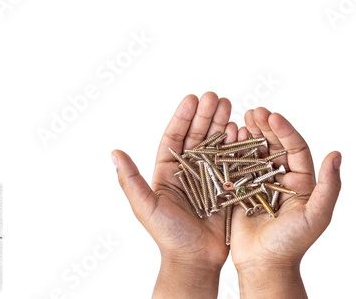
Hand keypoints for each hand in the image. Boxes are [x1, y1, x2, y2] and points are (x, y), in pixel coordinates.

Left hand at [111, 92, 236, 298]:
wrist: (195, 259)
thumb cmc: (168, 236)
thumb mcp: (145, 207)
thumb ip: (131, 180)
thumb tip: (114, 152)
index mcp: (167, 171)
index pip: (174, 137)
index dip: (183, 117)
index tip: (192, 98)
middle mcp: (188, 170)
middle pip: (197, 136)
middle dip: (206, 115)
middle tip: (216, 96)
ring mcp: (209, 176)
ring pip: (215, 144)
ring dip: (222, 124)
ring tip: (230, 106)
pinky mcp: (227, 185)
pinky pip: (231, 161)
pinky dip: (237, 145)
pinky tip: (240, 130)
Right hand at [230, 108, 341, 298]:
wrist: (264, 265)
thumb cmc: (292, 244)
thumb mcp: (316, 215)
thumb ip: (329, 186)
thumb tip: (337, 154)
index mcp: (302, 181)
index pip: (295, 148)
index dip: (285, 130)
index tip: (273, 116)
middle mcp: (282, 178)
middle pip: (275, 145)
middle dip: (266, 126)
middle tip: (254, 110)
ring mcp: (261, 182)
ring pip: (256, 152)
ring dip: (250, 134)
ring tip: (242, 118)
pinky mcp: (242, 189)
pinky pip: (239, 165)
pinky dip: (234, 150)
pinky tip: (230, 137)